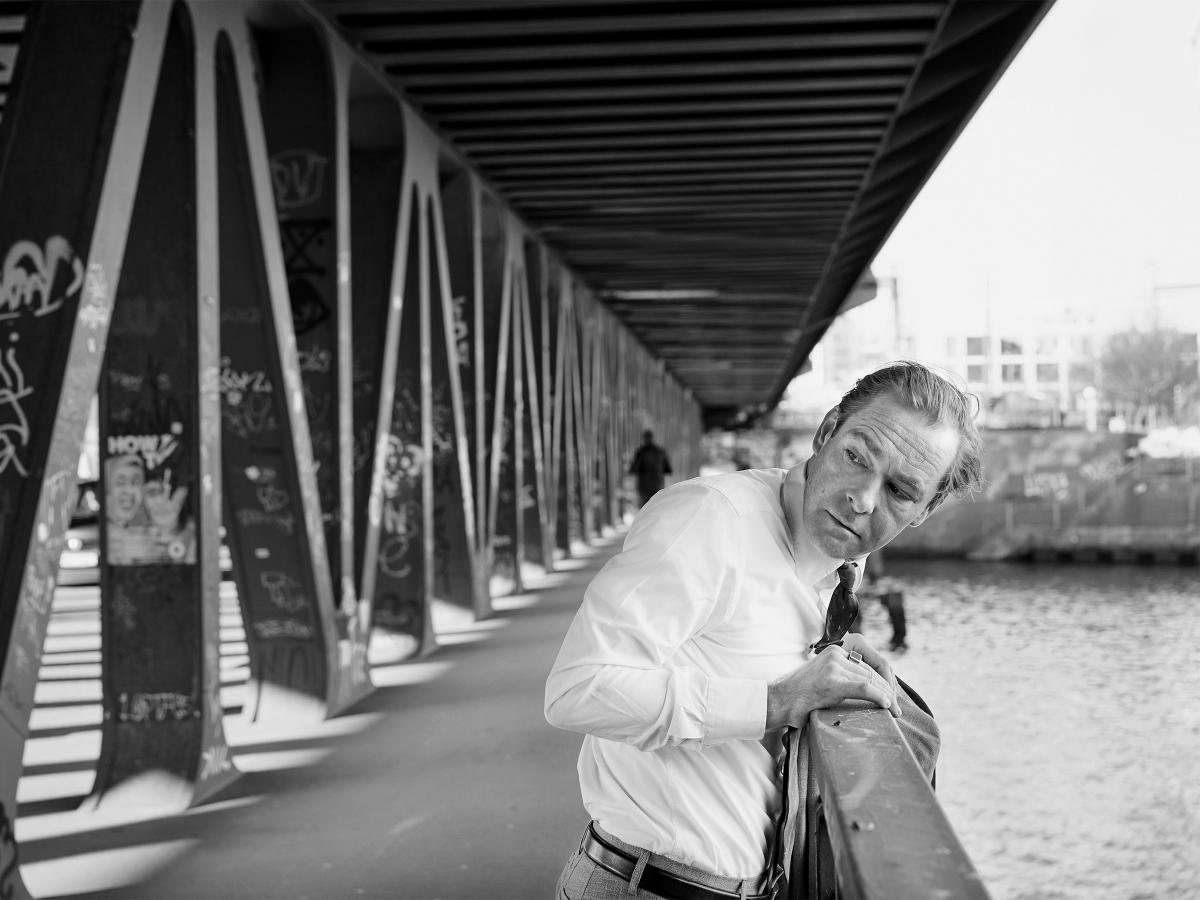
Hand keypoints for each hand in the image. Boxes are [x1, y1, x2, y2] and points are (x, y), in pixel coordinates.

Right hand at [766, 634, 900, 729]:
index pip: (865, 666)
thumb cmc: (797, 698)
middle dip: (887, 690)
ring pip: (870, 680)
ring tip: (895, 711)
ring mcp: (834, 666)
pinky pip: (864, 688)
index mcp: (833, 652)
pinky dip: (879, 697)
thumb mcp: (821, 681)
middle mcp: (835, 655)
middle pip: (870, 672)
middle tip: (897, 708)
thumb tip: (865, 690)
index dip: (881, 683)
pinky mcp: (833, 681)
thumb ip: (840, 679)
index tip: (890, 698)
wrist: (777, 702)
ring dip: (887, 697)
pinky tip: (887, 706)